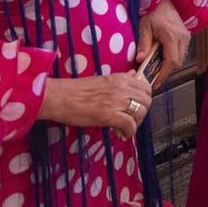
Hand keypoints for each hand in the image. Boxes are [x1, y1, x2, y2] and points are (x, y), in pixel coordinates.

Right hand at [38, 72, 152, 138]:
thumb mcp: (103, 79)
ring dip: (136, 122)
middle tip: (132, 119)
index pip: (145, 87)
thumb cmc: (77, 90)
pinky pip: (130, 125)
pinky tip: (122, 133)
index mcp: (121, 78)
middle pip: (147, 101)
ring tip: (125, 127)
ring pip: (141, 113)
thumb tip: (133, 75)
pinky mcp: (109, 115)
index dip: (144, 100)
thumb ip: (121, 78)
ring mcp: (117, 101)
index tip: (136, 107)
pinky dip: (129, 131)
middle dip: (142, 112)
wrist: (60, 97)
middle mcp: (122, 88)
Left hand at [136, 0, 189, 90]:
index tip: (155, 83)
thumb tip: (139, 60)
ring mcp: (186, 36)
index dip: (164, 74)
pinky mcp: (186, 35)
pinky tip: (162, 58)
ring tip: (157, 68)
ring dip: (170, 65)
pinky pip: (181, 52)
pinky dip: (173, 58)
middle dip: (166, 71)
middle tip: (153, 78)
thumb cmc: (152, 11)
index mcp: (171, 35)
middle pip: (177, 62)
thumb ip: (143, 43)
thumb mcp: (144, 26)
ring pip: (181, 58)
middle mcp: (182, 37)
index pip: (171, 61)